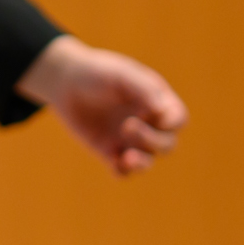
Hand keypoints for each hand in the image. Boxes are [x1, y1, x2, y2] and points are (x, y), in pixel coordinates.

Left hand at [15, 36, 186, 173]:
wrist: (65, 82)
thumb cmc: (97, 73)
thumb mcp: (120, 74)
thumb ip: (143, 89)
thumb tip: (162, 111)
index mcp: (158, 103)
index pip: (178, 119)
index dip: (172, 122)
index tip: (153, 117)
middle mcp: (149, 125)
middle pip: (166, 143)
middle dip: (152, 140)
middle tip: (127, 126)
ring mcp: (130, 140)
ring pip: (147, 161)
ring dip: (141, 163)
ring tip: (126, 158)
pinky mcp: (110, 151)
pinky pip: (122, 170)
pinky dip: (121, 172)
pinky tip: (113, 166)